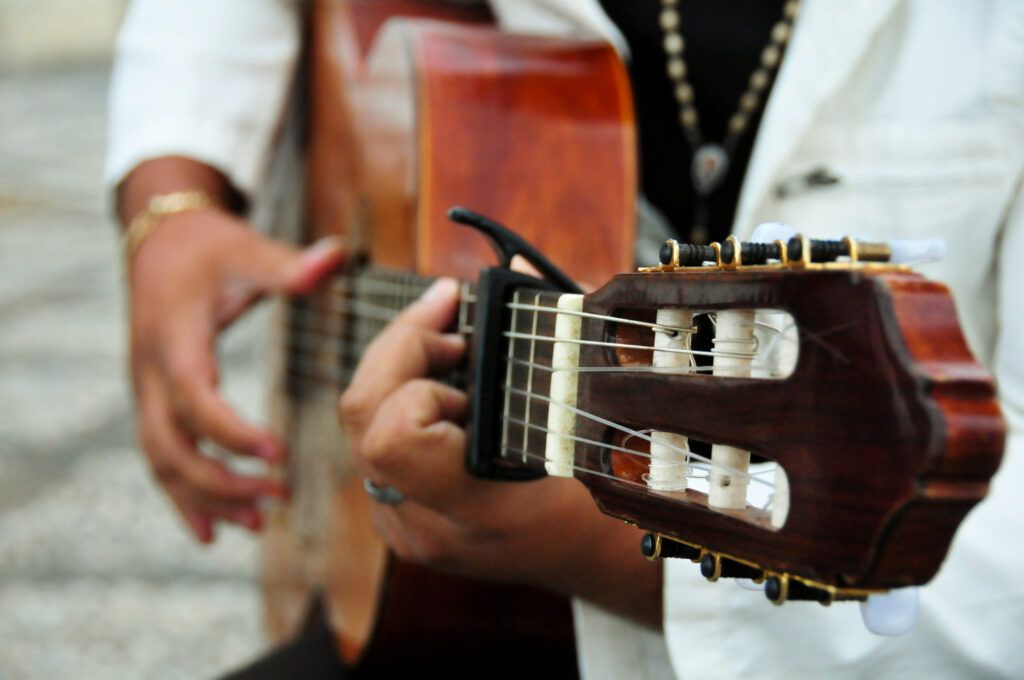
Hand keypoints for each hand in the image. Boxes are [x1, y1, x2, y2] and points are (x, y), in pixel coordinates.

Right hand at [128, 207, 342, 541]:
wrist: (158, 242)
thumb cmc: (208, 248)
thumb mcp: (247, 248)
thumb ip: (291, 264)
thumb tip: (338, 255)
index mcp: (175, 338)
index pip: (194, 397)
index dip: (230, 431)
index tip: (278, 455)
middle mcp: (151, 373)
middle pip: (170, 445)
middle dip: (220, 481)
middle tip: (279, 497)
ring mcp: (146, 391)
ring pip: (163, 462)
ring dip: (206, 498)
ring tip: (258, 523)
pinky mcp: (154, 402)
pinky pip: (161, 459)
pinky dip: (184, 498)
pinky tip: (213, 531)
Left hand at [339, 279, 661, 624]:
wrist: (597, 560)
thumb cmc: (605, 494)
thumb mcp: (591, 418)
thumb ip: (552, 339)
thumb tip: (511, 265)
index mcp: (474, 511)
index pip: (393, 437)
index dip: (417, 380)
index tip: (466, 347)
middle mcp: (425, 523)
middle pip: (361, 415)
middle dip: (400, 346)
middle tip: (451, 320)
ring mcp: (404, 523)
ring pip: (359, 423)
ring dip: (398, 365)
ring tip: (451, 345)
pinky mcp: (398, 511)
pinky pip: (373, 437)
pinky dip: (400, 393)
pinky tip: (443, 378)